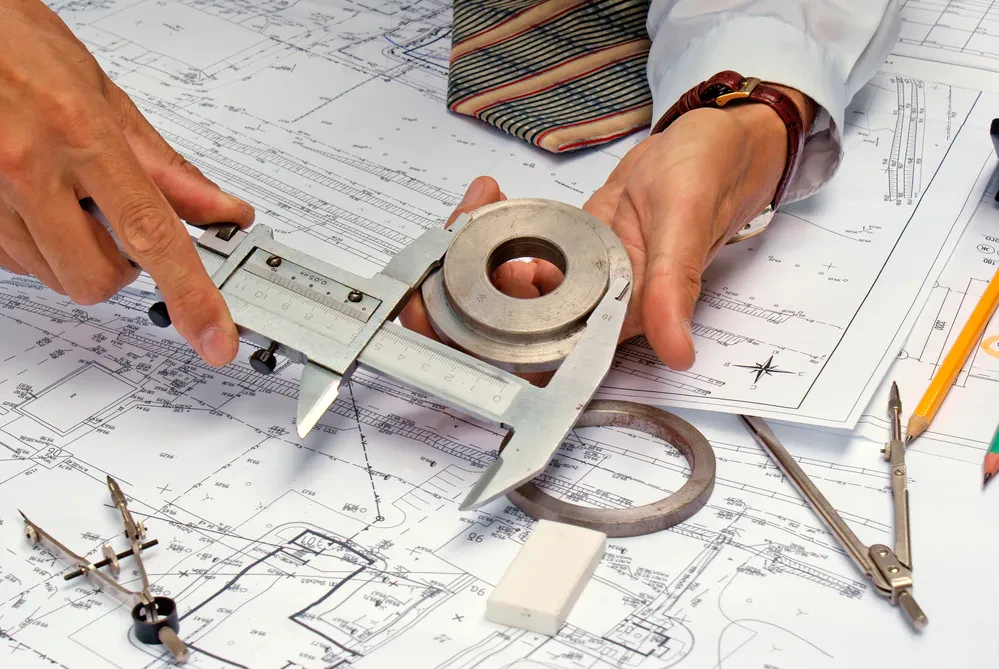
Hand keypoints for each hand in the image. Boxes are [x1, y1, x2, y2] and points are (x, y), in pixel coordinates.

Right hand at [0, 0, 253, 365]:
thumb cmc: (14, 45)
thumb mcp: (101, 94)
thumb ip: (164, 165)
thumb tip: (221, 211)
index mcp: (77, 132)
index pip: (152, 234)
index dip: (191, 295)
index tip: (215, 338)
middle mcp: (26, 167)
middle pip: (96, 278)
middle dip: (119, 265)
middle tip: (114, 218)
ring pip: (54, 275)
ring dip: (75, 251)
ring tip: (64, 190)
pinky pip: (17, 261)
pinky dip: (38, 242)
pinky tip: (34, 197)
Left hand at [401, 88, 814, 374]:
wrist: (715, 142)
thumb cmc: (713, 174)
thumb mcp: (688, 220)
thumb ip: (676, 285)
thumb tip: (679, 350)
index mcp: (621, 315)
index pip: (543, 356)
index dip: (484, 351)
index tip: (441, 314)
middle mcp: (594, 306)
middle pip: (508, 329)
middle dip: (458, 297)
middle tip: (448, 242)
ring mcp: (578, 279)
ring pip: (506, 289)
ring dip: (473, 255)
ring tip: (476, 204)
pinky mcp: (569, 251)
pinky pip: (519, 253)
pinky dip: (493, 231)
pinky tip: (488, 199)